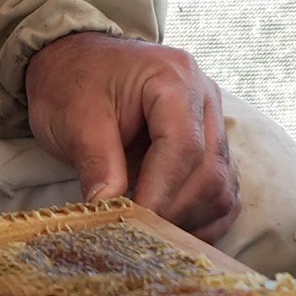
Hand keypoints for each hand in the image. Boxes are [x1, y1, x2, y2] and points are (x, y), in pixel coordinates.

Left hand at [24, 33, 239, 238]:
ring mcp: (212, 122)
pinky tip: (171, 231)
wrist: (74, 62)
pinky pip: (223, 191)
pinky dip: (202, 218)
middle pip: (210, 171)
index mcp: (173, 78)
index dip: (161, 194)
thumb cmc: (71, 82)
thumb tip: (108, 210)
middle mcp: (204, 97)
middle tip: (137, 233)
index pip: (183, 147)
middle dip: (174, 210)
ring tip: (150, 232)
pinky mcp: (210, 146)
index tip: (135, 224)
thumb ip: (96, 162)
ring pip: (222, 186)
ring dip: (190, 219)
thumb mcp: (73, 118)